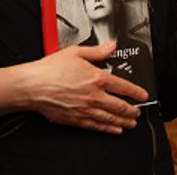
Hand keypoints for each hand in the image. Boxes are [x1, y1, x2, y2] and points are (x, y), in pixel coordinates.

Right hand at [8, 43, 148, 133]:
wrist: (32, 85)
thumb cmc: (50, 70)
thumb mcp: (76, 52)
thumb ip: (97, 51)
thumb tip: (111, 46)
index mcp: (97, 78)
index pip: (124, 87)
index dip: (136, 92)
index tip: (143, 95)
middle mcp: (94, 96)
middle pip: (120, 106)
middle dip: (133, 110)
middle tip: (138, 112)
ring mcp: (86, 109)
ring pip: (110, 118)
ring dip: (123, 122)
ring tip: (131, 123)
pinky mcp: (76, 119)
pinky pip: (96, 126)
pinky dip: (107, 129)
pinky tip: (114, 130)